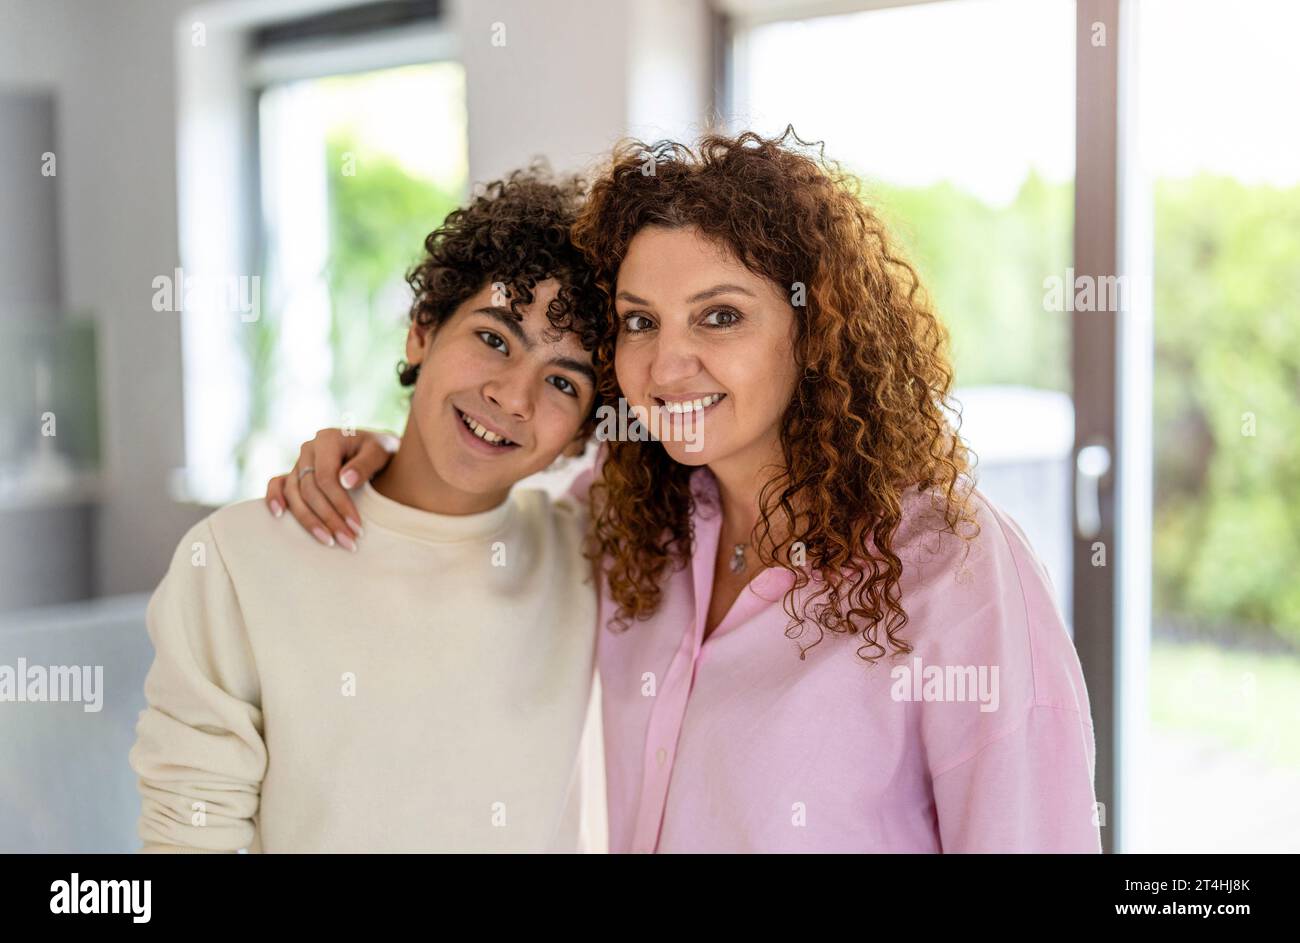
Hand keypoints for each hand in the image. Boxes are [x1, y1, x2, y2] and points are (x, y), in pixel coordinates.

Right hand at [265, 428, 398, 548]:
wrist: (378, 449)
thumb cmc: (381, 450)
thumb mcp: (381, 451)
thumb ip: (365, 463)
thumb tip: (346, 481)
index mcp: (328, 439)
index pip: (326, 477)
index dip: (339, 504)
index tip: (356, 526)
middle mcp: (309, 449)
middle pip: (310, 489)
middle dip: (329, 518)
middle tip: (348, 541)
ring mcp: (300, 462)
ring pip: (294, 493)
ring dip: (309, 520)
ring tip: (328, 541)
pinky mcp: (296, 473)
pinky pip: (277, 484)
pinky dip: (274, 498)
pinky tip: (279, 516)